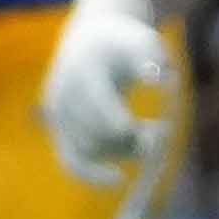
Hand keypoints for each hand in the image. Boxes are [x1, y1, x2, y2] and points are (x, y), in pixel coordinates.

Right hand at [39, 0, 175, 179]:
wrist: (88, 39)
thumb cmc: (123, 42)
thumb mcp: (141, 40)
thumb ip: (151, 57)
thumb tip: (159, 80)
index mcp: (82, 69)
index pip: (100, 103)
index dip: (124, 122)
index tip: (154, 128)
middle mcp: (63, 94)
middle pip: (97, 130)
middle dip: (132, 137)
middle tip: (162, 129)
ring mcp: (57, 114)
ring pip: (89, 149)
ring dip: (123, 150)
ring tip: (150, 132)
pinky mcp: (58, 129)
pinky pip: (70, 161)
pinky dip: (92, 174)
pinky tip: (118, 179)